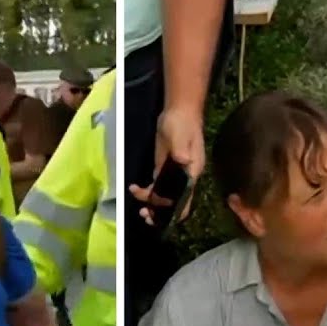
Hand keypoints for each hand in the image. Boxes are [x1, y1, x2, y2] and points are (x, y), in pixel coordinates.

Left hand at [129, 104, 205, 227]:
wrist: (179, 112)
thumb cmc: (182, 123)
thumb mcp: (180, 135)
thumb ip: (181, 149)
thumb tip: (183, 161)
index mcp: (191, 174)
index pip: (185, 200)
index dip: (173, 210)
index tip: (158, 210)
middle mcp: (184, 178)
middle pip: (174, 203)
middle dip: (159, 211)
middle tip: (144, 213)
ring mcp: (173, 174)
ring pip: (164, 196)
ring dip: (151, 203)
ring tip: (136, 198)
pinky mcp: (163, 168)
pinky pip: (157, 186)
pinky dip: (147, 191)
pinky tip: (134, 188)